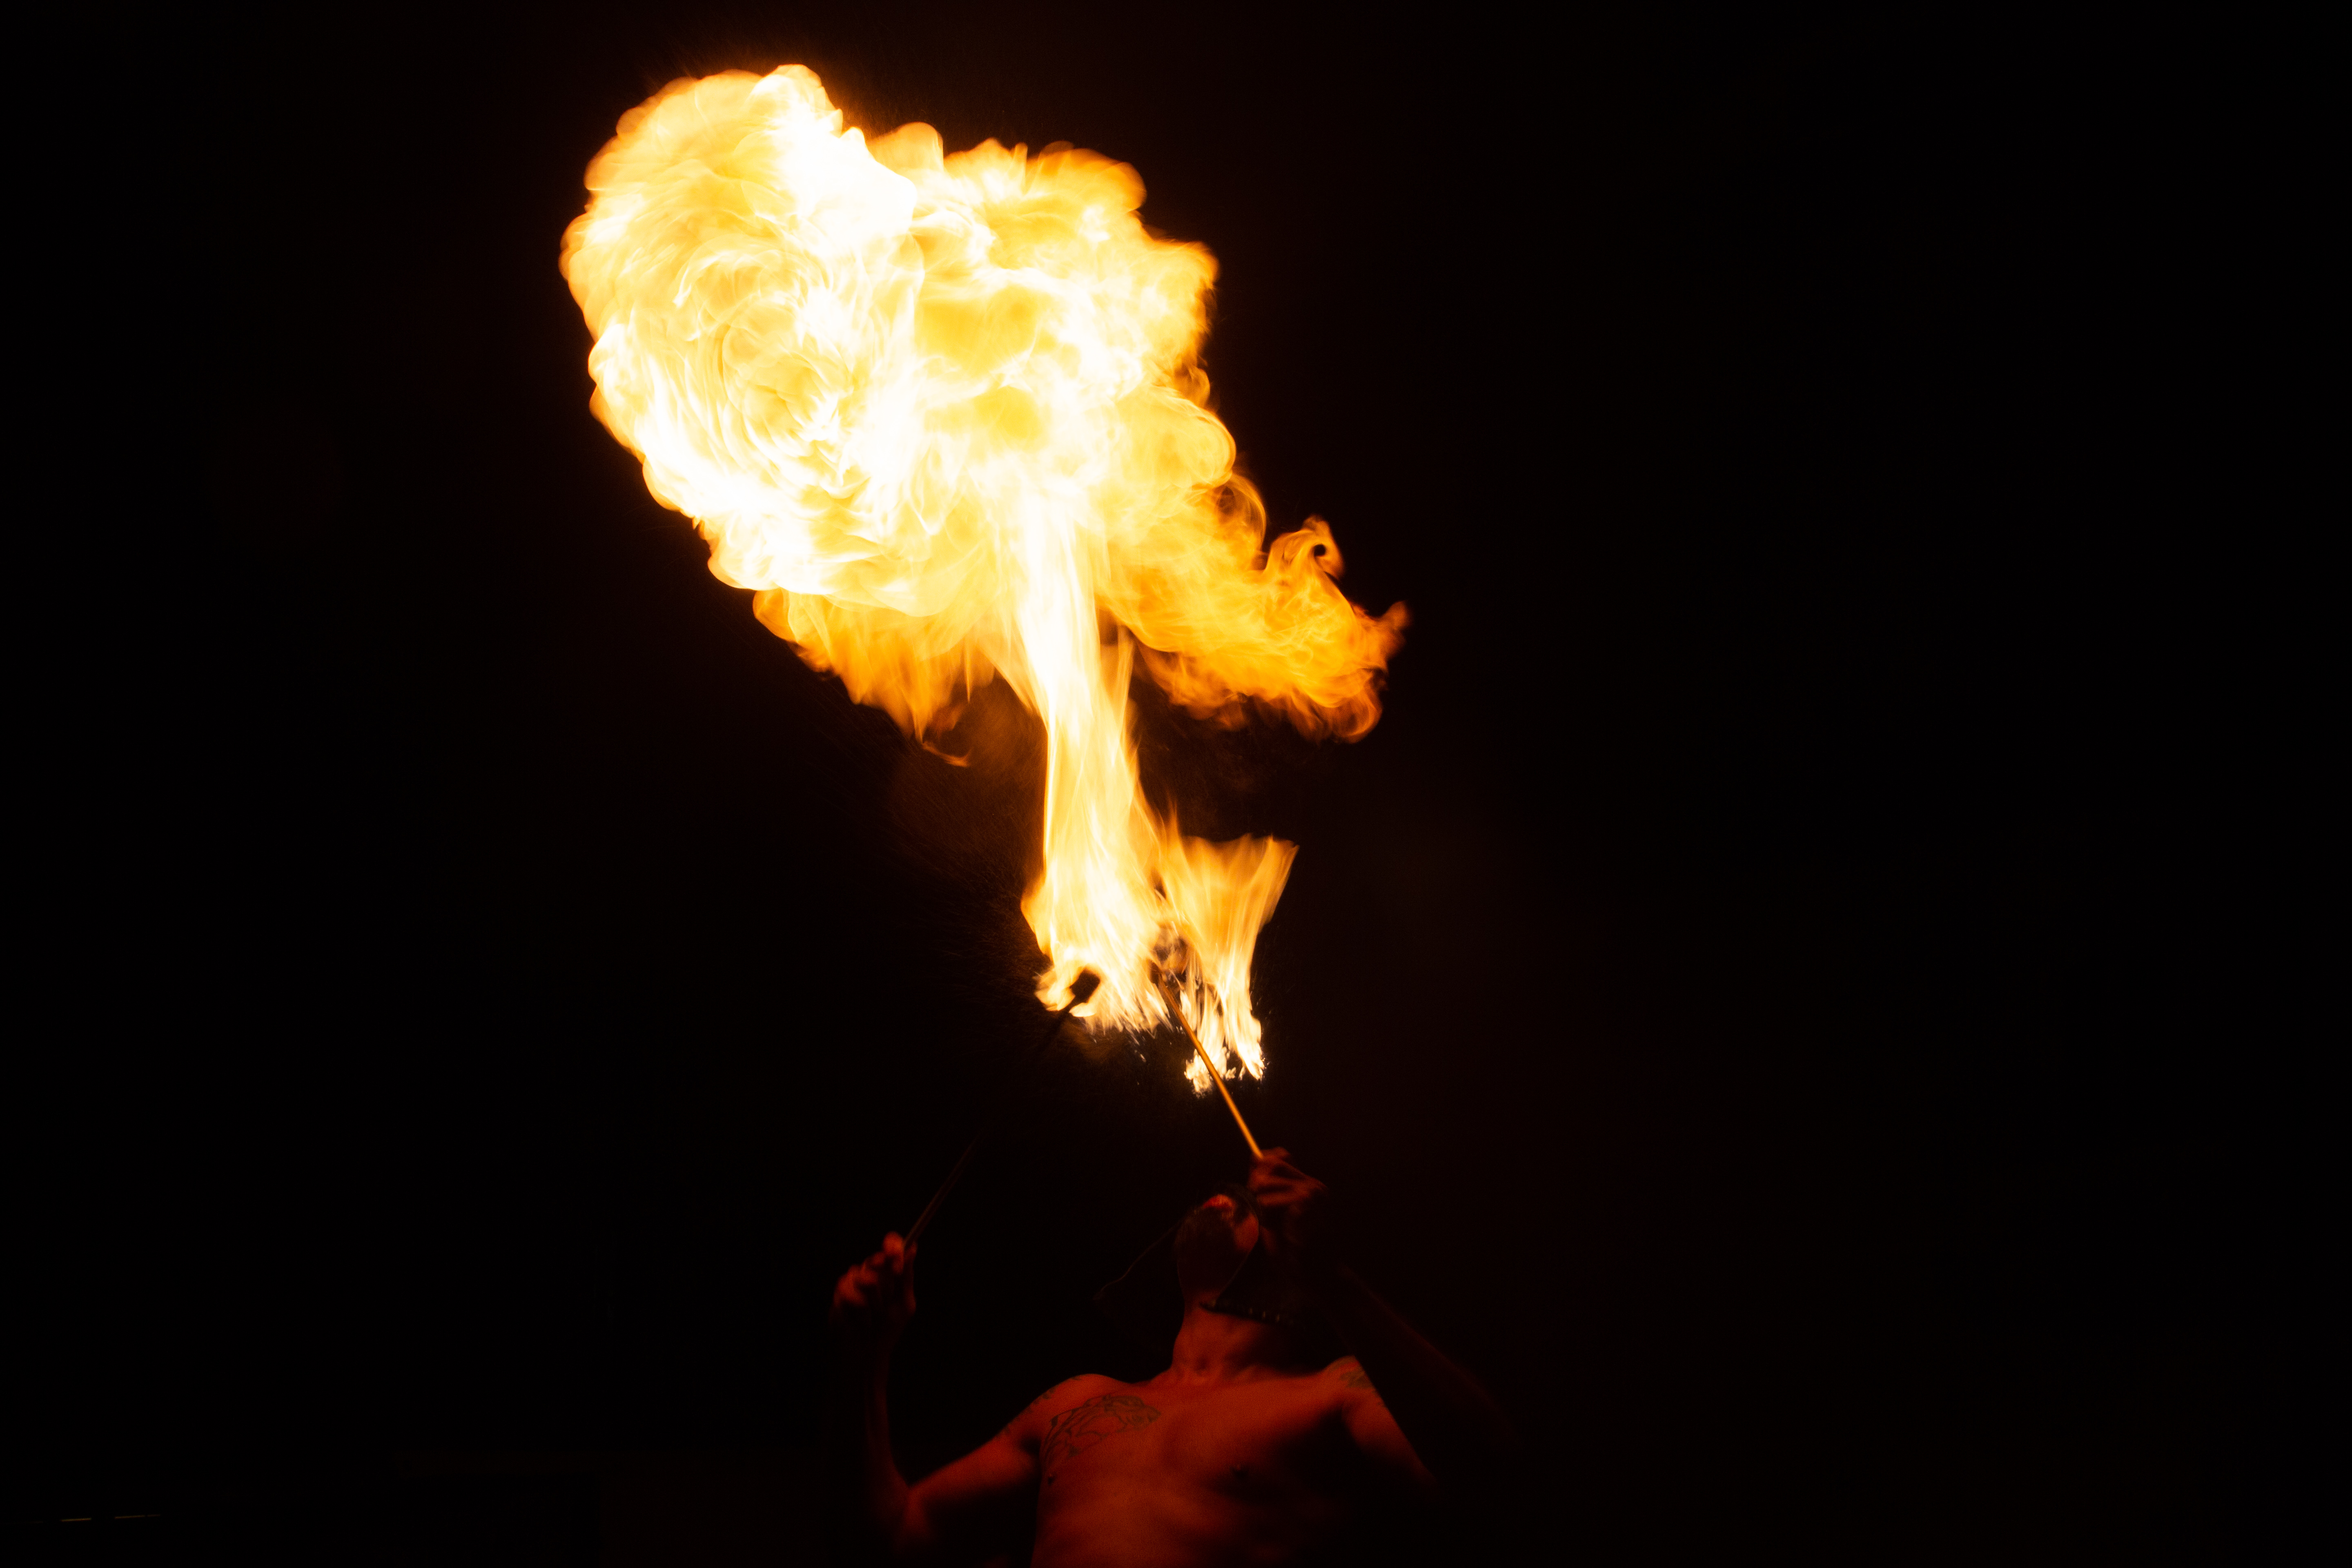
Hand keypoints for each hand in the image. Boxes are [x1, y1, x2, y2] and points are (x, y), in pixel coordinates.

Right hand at [830, 1232, 916, 1353]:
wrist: (867, 1354)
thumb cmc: (888, 1330)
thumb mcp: (904, 1304)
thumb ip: (906, 1278)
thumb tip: (912, 1248)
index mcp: (889, 1272)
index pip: (890, 1246)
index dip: (892, 1245)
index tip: (897, 1253)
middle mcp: (870, 1273)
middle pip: (875, 1259)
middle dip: (886, 1279)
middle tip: (891, 1294)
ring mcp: (853, 1282)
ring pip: (864, 1277)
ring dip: (874, 1302)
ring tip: (875, 1316)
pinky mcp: (839, 1294)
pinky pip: (849, 1292)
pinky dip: (860, 1311)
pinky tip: (863, 1322)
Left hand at [1245, 1148, 1331, 1270]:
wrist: (1317, 1273)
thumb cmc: (1293, 1250)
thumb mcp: (1274, 1214)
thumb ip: (1267, 1188)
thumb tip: (1254, 1158)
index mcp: (1307, 1184)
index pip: (1278, 1155)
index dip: (1261, 1168)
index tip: (1261, 1194)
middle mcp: (1312, 1183)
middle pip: (1267, 1164)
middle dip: (1258, 1189)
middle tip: (1269, 1215)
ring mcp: (1310, 1190)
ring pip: (1262, 1183)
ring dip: (1262, 1207)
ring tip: (1279, 1226)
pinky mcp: (1304, 1201)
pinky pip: (1265, 1202)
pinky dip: (1266, 1219)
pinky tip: (1283, 1232)